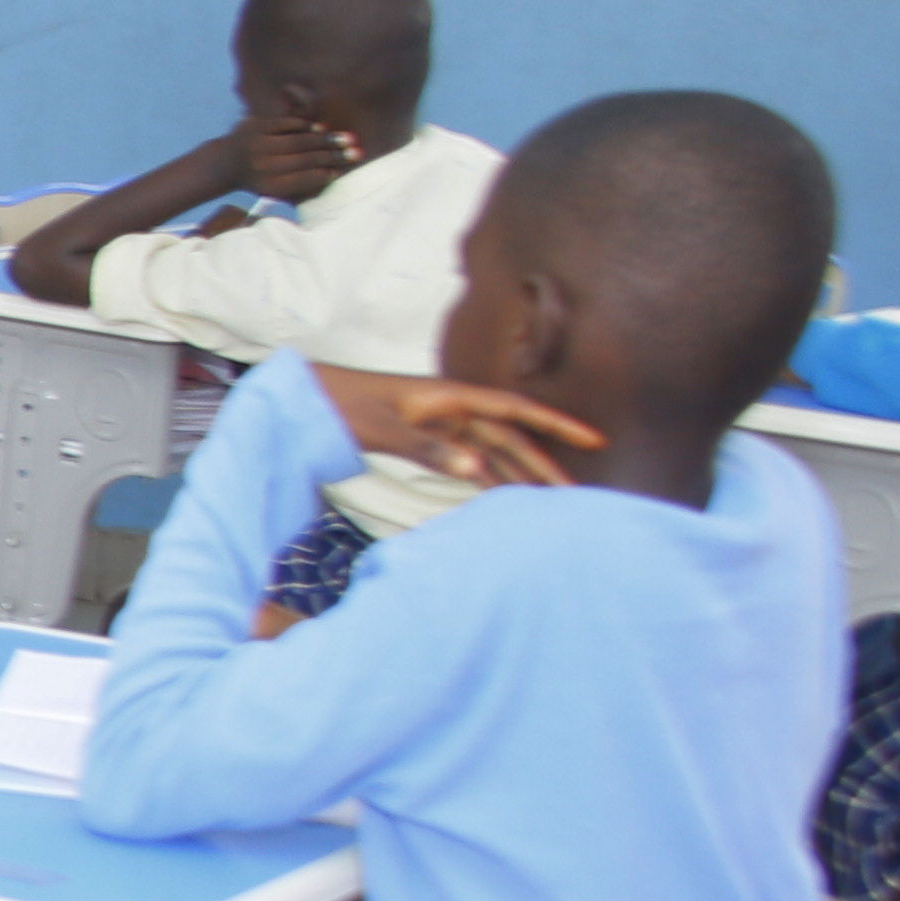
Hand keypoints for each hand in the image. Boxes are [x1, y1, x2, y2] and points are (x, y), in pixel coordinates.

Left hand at [238, 103, 363, 202]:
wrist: (223, 164)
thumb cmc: (259, 180)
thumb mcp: (273, 190)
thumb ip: (299, 187)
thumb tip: (331, 176)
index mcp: (267, 185)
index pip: (302, 180)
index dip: (324, 175)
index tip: (342, 172)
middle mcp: (262, 166)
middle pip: (305, 159)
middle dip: (334, 156)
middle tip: (357, 153)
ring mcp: (258, 144)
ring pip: (299, 140)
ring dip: (326, 139)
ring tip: (348, 139)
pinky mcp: (256, 126)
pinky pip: (287, 124)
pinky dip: (306, 126)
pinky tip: (322, 129)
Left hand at [310, 364, 602, 489]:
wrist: (305, 397)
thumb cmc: (339, 404)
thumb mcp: (381, 427)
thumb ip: (427, 448)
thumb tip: (477, 467)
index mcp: (450, 396)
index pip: (517, 409)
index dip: (557, 424)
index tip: (594, 439)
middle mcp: (452, 408)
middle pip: (510, 437)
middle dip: (543, 464)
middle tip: (574, 495)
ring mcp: (440, 424)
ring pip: (491, 452)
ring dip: (517, 475)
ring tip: (547, 505)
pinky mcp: (425, 439)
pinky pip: (466, 461)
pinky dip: (485, 480)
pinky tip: (502, 501)